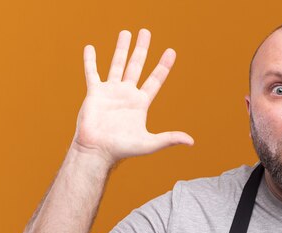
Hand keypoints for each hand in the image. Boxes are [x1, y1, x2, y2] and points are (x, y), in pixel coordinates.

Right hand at [71, 29, 193, 165]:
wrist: (98, 150)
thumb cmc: (123, 149)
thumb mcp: (150, 143)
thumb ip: (169, 139)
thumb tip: (191, 142)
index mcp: (140, 103)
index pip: (155, 80)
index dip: (163, 66)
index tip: (171, 52)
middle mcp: (127, 94)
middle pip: (137, 66)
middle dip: (142, 49)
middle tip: (146, 32)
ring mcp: (111, 92)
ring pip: (117, 64)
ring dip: (121, 49)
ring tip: (126, 33)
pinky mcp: (95, 93)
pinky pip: (92, 73)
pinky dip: (90, 61)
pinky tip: (90, 48)